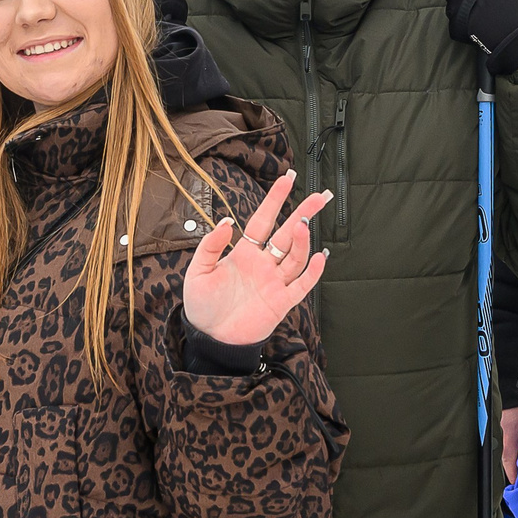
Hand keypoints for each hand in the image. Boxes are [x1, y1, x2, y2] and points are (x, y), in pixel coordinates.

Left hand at [184, 170, 329, 347]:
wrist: (210, 338)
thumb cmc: (203, 305)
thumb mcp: (198, 271)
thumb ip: (210, 246)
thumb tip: (224, 222)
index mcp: (244, 253)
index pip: (263, 220)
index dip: (274, 200)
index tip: (287, 180)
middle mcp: (263, 264)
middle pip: (287, 234)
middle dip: (303, 213)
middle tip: (319, 196)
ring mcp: (274, 283)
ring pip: (294, 257)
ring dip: (301, 241)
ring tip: (303, 224)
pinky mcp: (280, 303)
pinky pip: (301, 286)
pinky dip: (311, 273)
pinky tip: (318, 257)